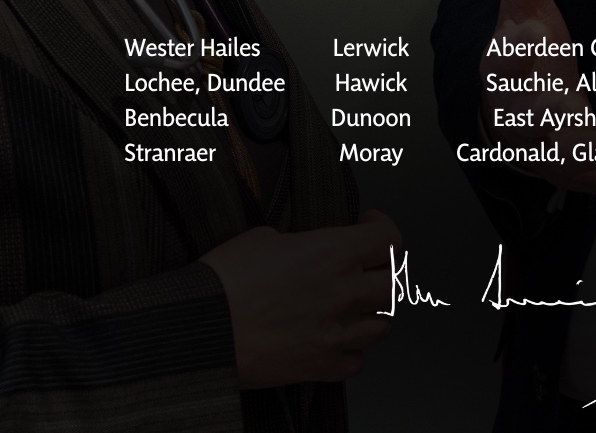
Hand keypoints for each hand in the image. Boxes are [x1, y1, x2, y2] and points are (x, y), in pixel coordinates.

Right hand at [202, 209, 401, 386]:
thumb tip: (308, 250)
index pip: (390, 239)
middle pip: (394, 283)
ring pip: (382, 324)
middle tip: (365, 266)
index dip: (382, 229)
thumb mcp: (266, 237)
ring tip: (350, 304)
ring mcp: (336, 332)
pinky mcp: (321, 367)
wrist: (200, 330)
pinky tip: (334, 338)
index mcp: (334, 252)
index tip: (369, 228)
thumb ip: (303, 242)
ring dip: (369, 312)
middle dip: (381, 271)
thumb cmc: (225, 281)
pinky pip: (356, 361)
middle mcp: (344, 292)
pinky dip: (350, 349)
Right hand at [479, 0, 595, 196]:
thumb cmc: (521, 56)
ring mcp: (543, 146)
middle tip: (570, 108)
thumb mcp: (523, 11)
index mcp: (500, 69)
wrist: (506, 112)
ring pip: (563, 159)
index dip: (515, 51)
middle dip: (546, 113)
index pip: (501, 61)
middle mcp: (517, 113)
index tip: (536, 35)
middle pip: (527, 118)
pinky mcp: (570, 167)